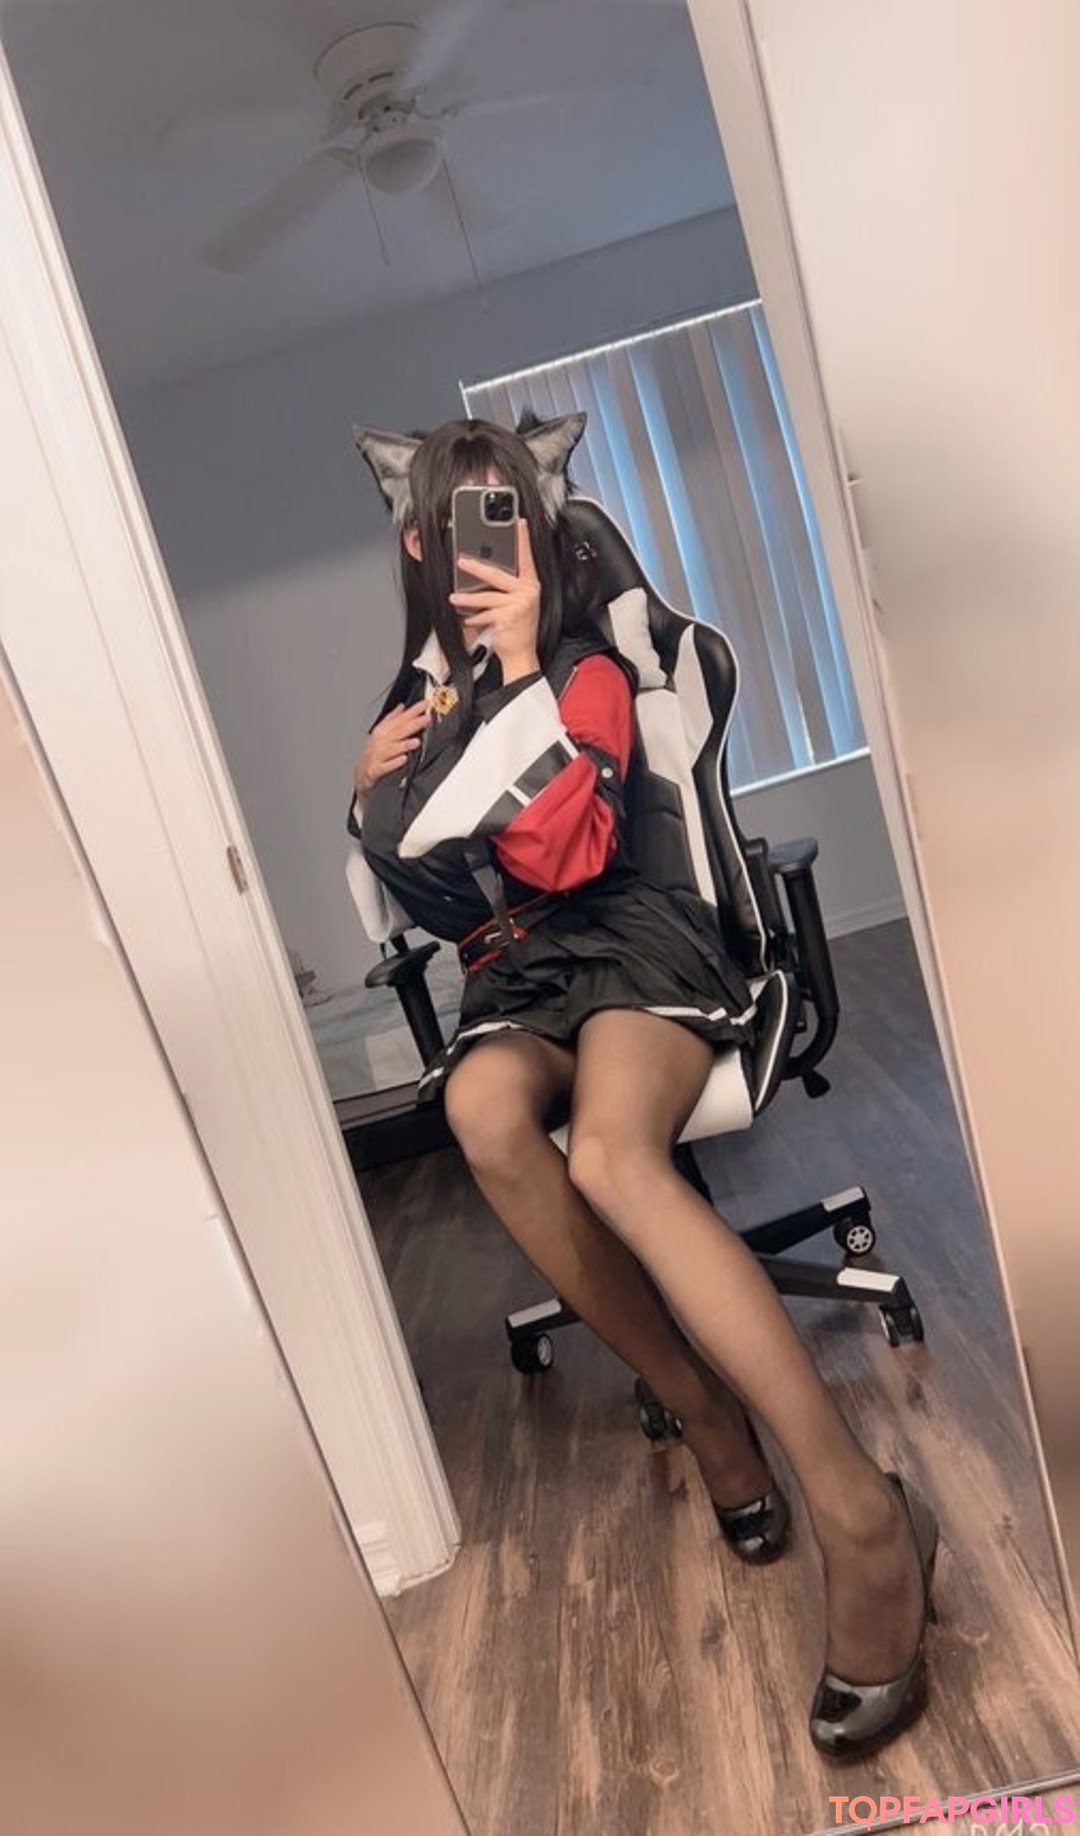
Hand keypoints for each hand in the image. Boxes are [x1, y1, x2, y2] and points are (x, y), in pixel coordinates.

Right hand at [353, 701, 429, 803]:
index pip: (399, 719)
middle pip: (398, 732)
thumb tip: (401, 707)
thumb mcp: (380, 734)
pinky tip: (403, 759)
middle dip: (412, 724)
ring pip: (391, 749)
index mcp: (381, 732)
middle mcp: (378, 742)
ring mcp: (376, 757)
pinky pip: (385, 767)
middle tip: (426, 719)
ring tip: (416, 741)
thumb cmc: (372, 754)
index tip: (425, 704)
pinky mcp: (375, 771)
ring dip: (403, 745)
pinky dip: (394, 763)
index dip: (412, 711)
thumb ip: (392, 719)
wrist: (360, 775)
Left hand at [448, 518, 540, 680]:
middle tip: (462, 561)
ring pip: (487, 596)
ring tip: (454, 597)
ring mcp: (519, 604)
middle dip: (477, 568)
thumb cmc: (516, 628)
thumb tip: (482, 571)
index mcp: (530, 585)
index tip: (518, 521)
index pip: (526, 557)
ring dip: (467, 598)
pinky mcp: (508, 616)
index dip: (522, 538)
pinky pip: (485, 613)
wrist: (521, 654)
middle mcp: (527, 592)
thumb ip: (506, 587)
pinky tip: (469, 620)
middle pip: (498, 574)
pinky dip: (474, 618)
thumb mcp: (516, 603)